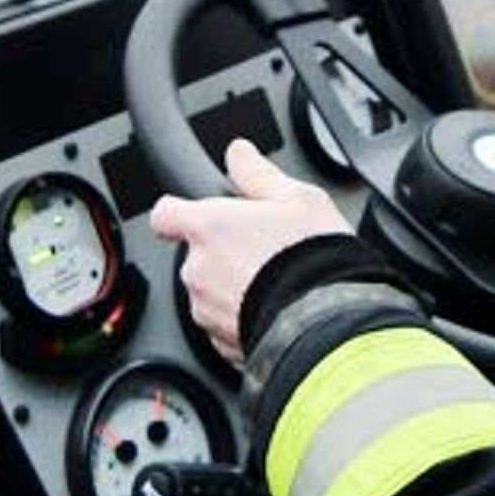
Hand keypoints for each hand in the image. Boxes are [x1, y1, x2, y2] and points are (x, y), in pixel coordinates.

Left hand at [147, 139, 351, 361]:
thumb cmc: (315, 259)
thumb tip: (239, 153)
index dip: (179, 212)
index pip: (166, 214)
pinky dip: (242, 317)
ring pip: (210, 292)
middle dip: (224, 252)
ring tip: (276, 283)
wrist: (329, 322)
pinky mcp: (220, 342)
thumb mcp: (298, 198)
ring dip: (233, 286)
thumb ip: (258, 174)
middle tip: (264, 250)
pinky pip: (224, 323)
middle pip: (196, 255)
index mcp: (209, 226)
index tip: (195, 214)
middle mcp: (198, 270)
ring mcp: (206, 309)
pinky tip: (275, 308)